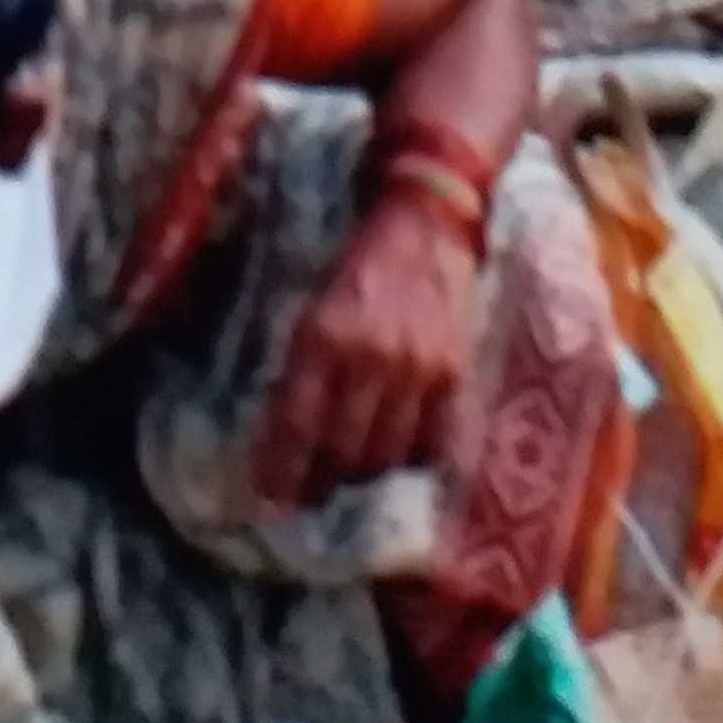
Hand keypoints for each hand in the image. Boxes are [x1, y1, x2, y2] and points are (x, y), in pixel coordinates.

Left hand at [255, 181, 480, 509]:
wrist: (425, 225)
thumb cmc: (357, 267)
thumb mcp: (310, 309)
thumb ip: (299, 369)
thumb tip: (280, 436)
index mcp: (322, 337)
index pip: (296, 423)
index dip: (281, 469)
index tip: (268, 497)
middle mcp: (369, 358)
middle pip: (342, 451)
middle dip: (319, 483)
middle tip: (306, 497)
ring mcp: (417, 370)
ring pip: (386, 454)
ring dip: (361, 476)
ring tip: (346, 479)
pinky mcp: (453, 374)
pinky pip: (430, 441)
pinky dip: (408, 458)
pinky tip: (393, 456)